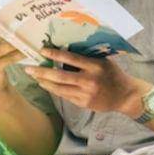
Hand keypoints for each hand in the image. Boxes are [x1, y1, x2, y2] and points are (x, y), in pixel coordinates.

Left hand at [24, 48, 150, 115]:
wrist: (125, 96)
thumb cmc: (113, 74)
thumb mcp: (102, 61)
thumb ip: (85, 58)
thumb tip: (63, 51)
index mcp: (95, 66)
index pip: (71, 58)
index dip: (55, 54)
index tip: (42, 50)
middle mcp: (89, 81)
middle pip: (60, 76)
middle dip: (42, 72)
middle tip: (28, 68)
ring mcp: (86, 94)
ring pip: (59, 88)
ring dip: (44, 82)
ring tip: (34, 76)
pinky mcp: (83, 103)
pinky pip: (64, 96)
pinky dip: (54, 90)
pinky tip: (46, 85)